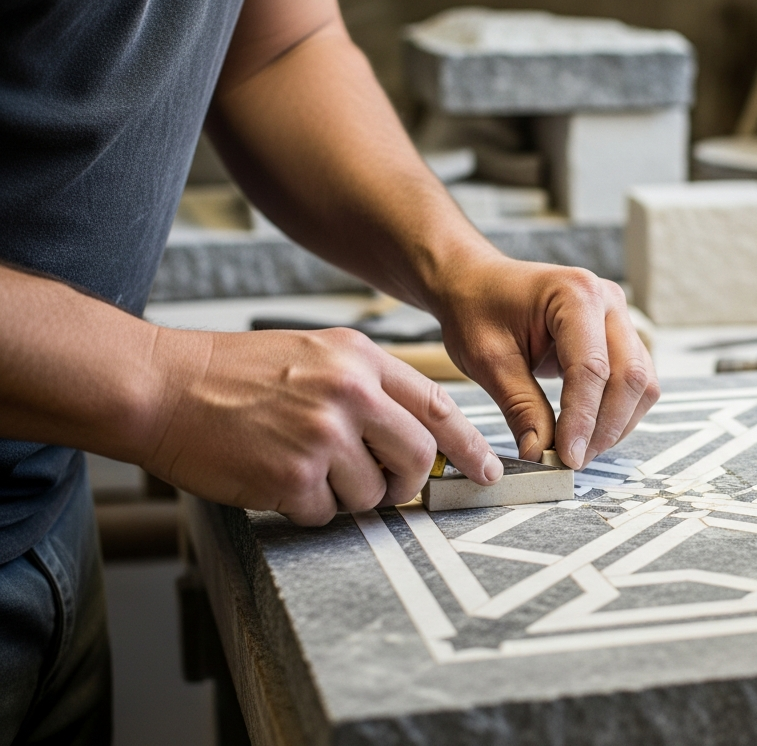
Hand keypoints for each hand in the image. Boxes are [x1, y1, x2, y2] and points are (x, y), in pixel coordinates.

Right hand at [141, 327, 501, 525]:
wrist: (161, 386)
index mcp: (359, 358)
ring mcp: (322, 435)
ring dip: (347, 495)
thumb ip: (368, 386)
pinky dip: (306, 508)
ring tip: (306, 470)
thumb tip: (418, 432)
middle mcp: (349, 392)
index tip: (486, 470)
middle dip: (407, 481)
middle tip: (387, 487)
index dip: (469, 444)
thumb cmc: (232, 373)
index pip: (437, 406)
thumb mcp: (314, 352)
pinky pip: (326, 513)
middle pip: (418, 456)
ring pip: (373, 492)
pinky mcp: (293, 475)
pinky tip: (277, 480)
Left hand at [433, 255, 658, 469]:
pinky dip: (617, 412)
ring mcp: (618, 317)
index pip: (592, 368)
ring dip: (616, 423)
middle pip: (630, 376)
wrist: (475, 283)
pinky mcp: (619, 336)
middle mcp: (607, 301)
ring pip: (642, 383)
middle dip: (605, 426)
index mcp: (575, 294)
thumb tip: (541, 453)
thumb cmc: (477, 309)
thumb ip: (520, 407)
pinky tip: (588, 431)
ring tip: (579, 449)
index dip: (583, 419)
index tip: (567, 457)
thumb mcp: (488, 360)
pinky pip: (635, 381)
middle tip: (573, 461)